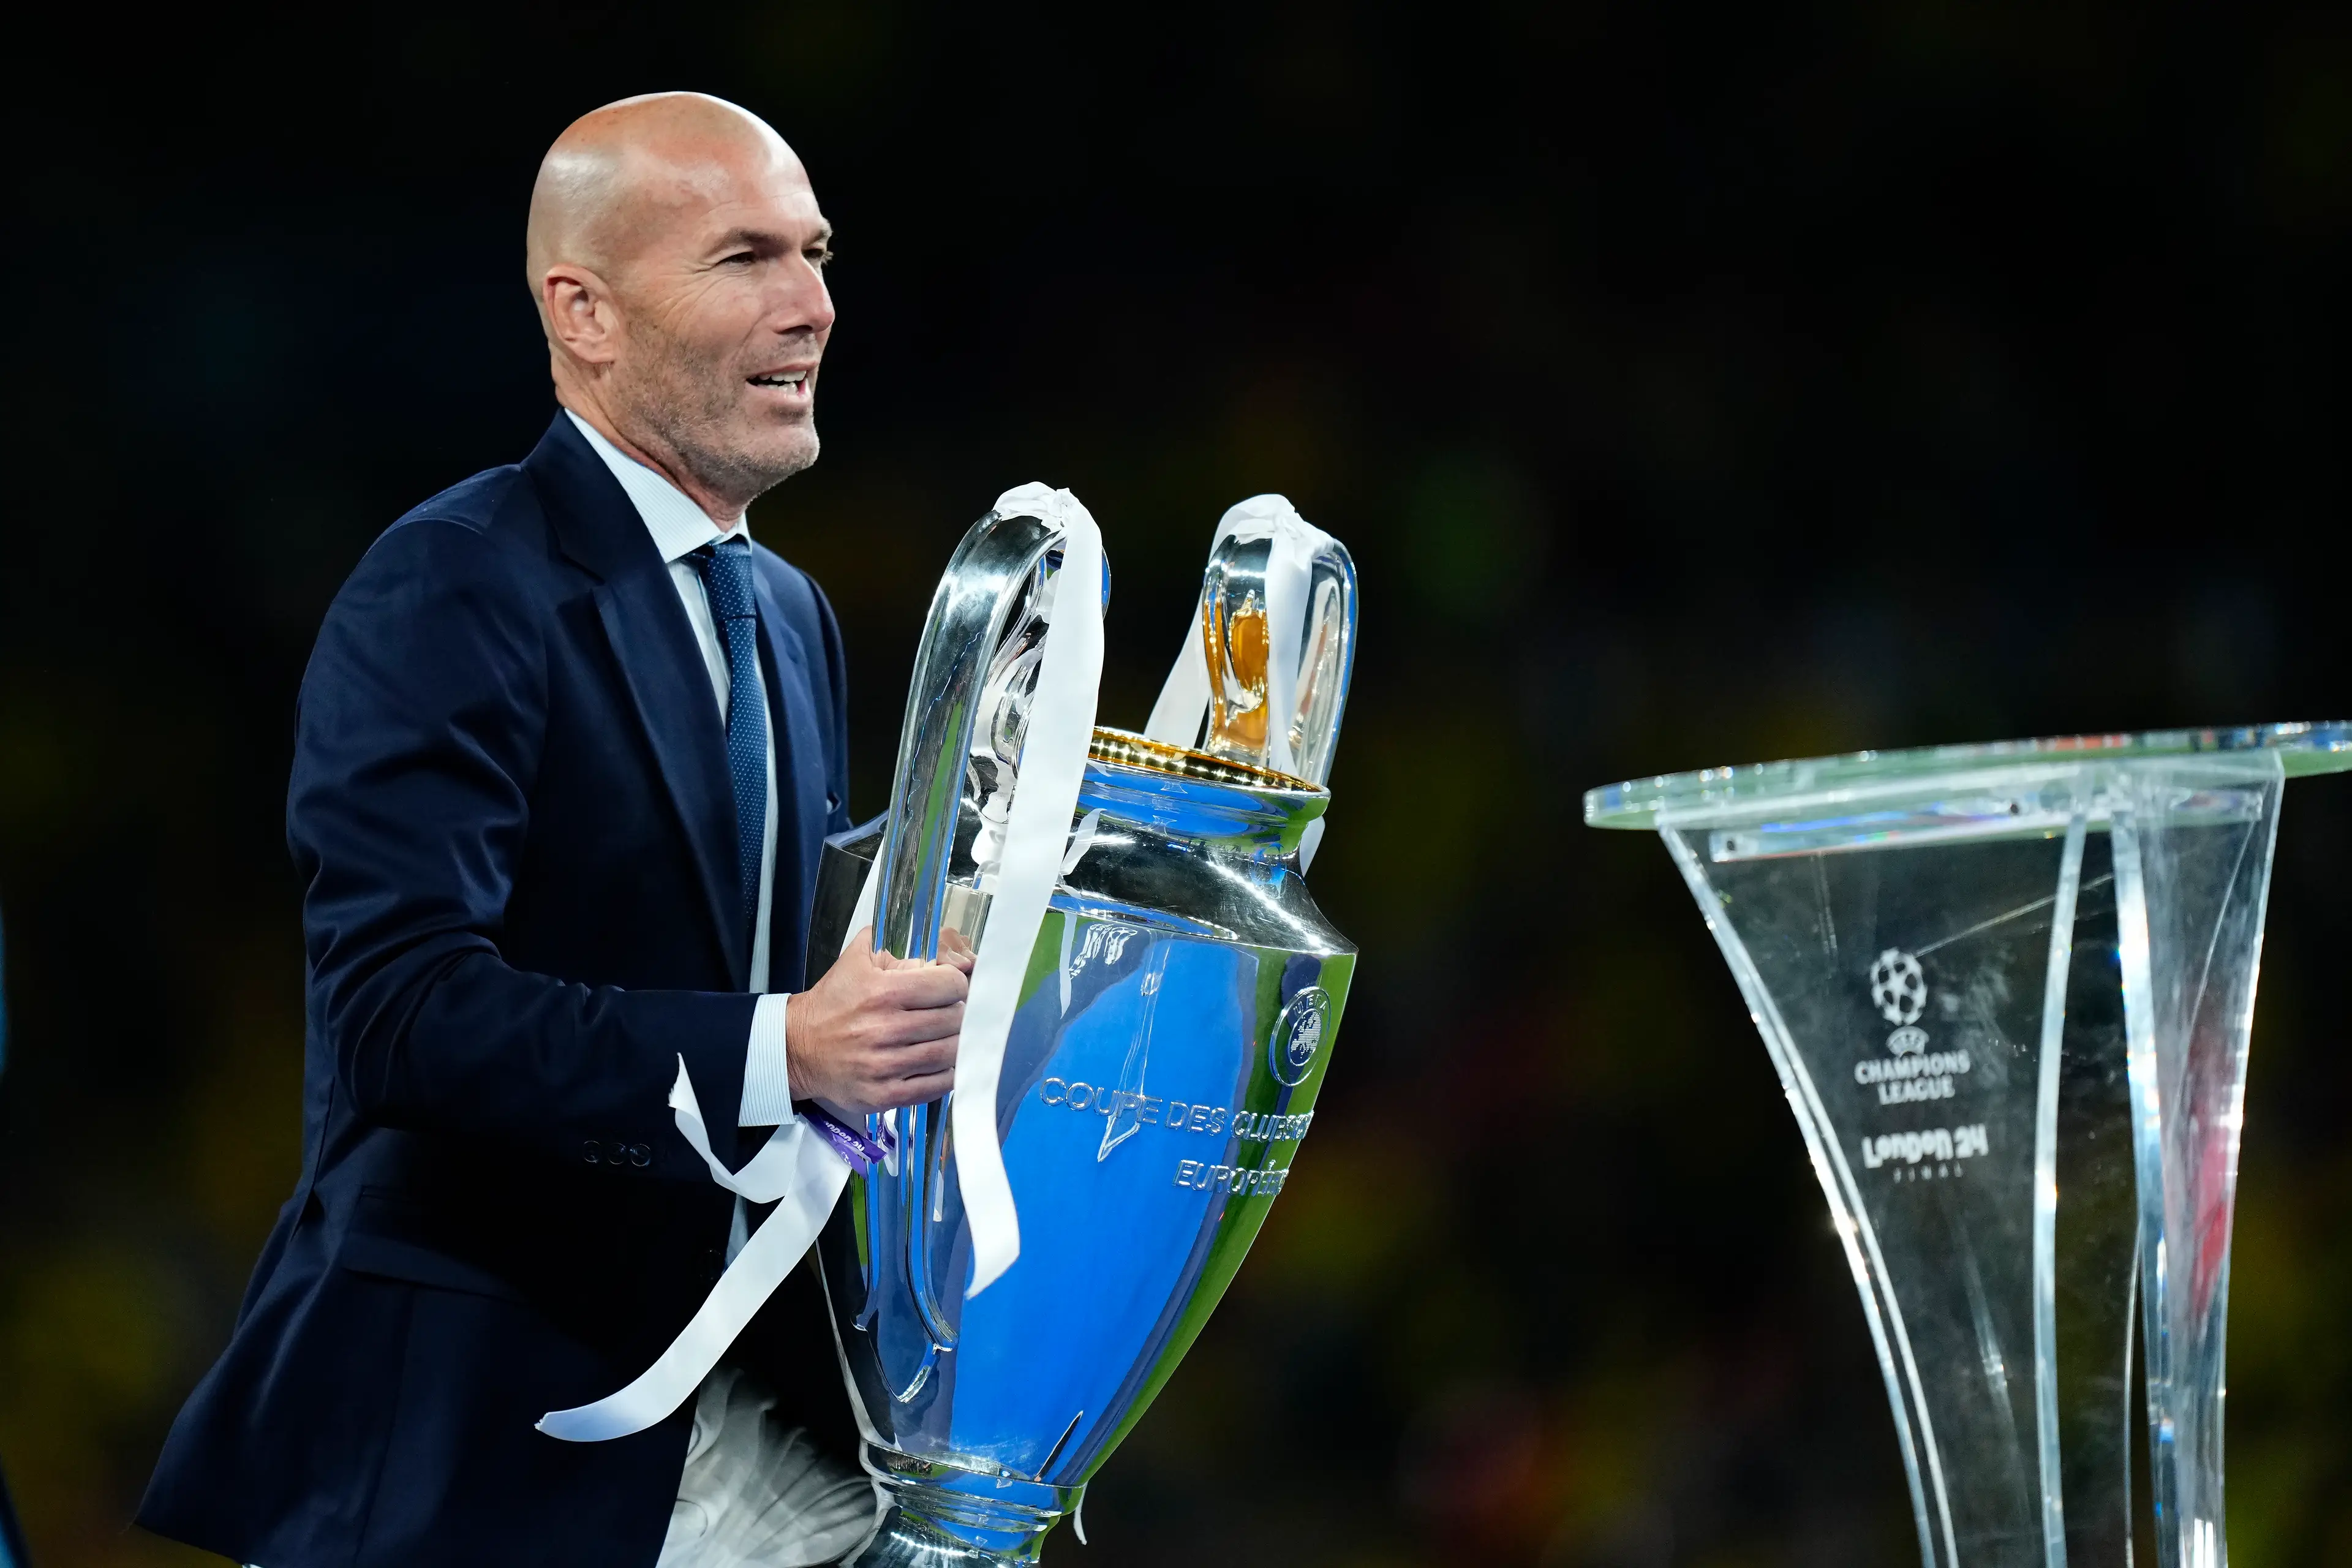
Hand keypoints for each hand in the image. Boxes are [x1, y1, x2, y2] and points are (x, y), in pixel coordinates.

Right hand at [786, 926, 971, 1113]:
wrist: (797, 1047)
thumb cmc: (832, 1003)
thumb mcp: (857, 960)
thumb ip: (895, 946)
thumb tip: (940, 950)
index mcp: (883, 992)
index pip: (950, 986)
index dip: (957, 984)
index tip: (951, 988)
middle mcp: (885, 1029)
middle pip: (954, 1020)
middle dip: (959, 1013)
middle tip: (952, 1012)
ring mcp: (885, 1066)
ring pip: (949, 1054)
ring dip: (956, 1043)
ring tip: (948, 1036)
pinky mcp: (885, 1095)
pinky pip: (935, 1086)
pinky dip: (946, 1074)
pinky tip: (941, 1063)